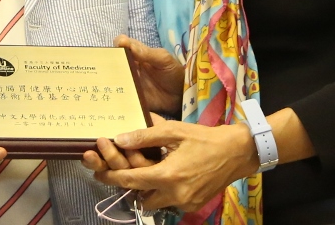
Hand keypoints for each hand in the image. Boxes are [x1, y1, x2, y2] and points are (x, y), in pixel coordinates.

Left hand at [86, 113, 258, 213]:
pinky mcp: (193, 205)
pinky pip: (169, 201)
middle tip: (123, 169)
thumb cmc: (204, 138)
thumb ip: (145, 135)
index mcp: (168, 175)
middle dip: (129, 185)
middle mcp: (175, 194)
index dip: (111, 176)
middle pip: (139, 197)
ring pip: (154, 202)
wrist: (237, 153)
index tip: (97, 171)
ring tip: (146, 170)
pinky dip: (162, 191)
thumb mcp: (174, 130)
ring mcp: (185, 202)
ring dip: (146, 190)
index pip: (130, 180)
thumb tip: (119, 139)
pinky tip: (165, 174)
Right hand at [114, 34, 183, 114]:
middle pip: (113, 61)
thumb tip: (126, 44)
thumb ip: (148, 53)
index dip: (118, 44)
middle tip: (108, 66)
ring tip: (103, 82)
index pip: (122, 44)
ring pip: (112, 78)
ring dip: (107, 80)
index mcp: (137, 54)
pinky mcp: (130, 97)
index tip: (119, 46)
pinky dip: (113, 97)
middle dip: (107, 62)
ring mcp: (128, 82)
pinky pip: (119, 96)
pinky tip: (110, 97)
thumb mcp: (164, 60)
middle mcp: (129, 66)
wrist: (181, 96)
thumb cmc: (173, 72)